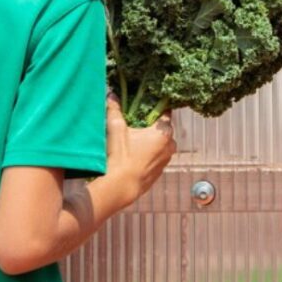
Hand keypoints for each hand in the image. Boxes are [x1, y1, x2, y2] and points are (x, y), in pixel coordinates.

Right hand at [104, 90, 176, 205]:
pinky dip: (148, 154)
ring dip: (150, 140)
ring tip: (133, 139)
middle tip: (135, 122)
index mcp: (163, 133)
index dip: (156, 106)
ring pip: (160, 144)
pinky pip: (155, 157)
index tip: (147, 103)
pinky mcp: (158, 172)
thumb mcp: (116, 129)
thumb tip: (111, 95)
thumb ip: (115, 110)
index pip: (165, 112)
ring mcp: (165, 161)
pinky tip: (133, 154)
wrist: (120, 187)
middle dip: (151, 125)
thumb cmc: (120, 157)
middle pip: (163, 129)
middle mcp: (169, 146)